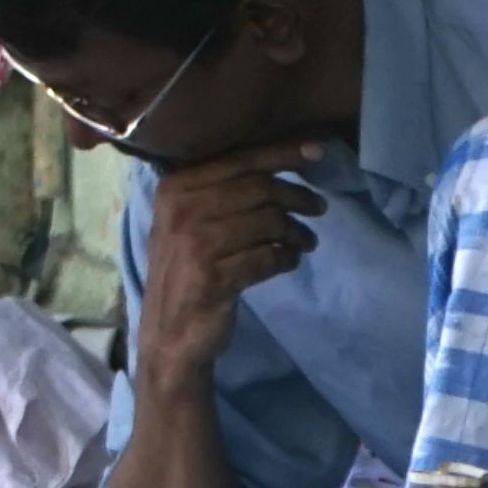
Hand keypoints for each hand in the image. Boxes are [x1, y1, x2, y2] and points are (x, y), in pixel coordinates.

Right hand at [137, 139, 329, 385]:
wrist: (168, 335)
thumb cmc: (185, 271)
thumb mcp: (189, 223)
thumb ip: (222, 191)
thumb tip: (280, 163)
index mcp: (175, 187)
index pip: (239, 159)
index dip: (282, 153)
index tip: (317, 152)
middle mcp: (181, 209)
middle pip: (258, 188)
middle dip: (297, 195)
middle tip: (319, 207)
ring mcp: (195, 245)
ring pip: (267, 222)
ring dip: (295, 232)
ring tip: (307, 242)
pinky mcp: (213, 279)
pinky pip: (266, 258)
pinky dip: (286, 259)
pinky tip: (290, 261)